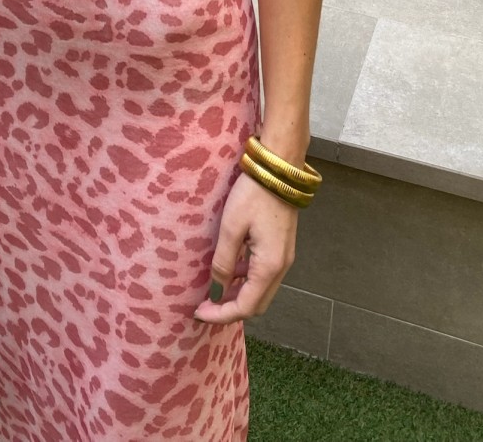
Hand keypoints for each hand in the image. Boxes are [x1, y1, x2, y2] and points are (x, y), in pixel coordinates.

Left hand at [192, 172, 298, 324]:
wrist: (279, 167)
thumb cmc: (253, 195)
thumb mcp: (231, 228)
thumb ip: (223, 263)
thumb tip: (217, 292)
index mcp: (269, 267)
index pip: (246, 306)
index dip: (221, 315)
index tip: (198, 313)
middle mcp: (281, 267)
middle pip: (257, 304)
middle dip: (230, 309)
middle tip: (205, 306)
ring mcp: (284, 257)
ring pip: (261, 290)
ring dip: (238, 295)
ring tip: (214, 290)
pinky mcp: (282, 247)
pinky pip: (264, 274)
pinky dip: (247, 280)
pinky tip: (230, 269)